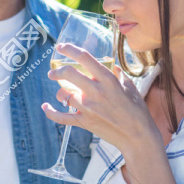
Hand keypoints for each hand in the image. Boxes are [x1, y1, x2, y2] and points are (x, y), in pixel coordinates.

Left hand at [42, 43, 158, 155]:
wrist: (137, 136)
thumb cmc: (137, 111)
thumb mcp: (130, 87)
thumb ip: (118, 74)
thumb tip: (111, 66)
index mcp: (108, 80)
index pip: (85, 58)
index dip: (70, 50)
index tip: (61, 47)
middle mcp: (96, 92)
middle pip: (68, 74)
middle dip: (57, 71)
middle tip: (52, 72)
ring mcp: (88, 108)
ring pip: (63, 95)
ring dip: (60, 93)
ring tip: (62, 94)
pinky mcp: (84, 123)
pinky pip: (61, 117)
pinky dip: (51, 112)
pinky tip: (45, 106)